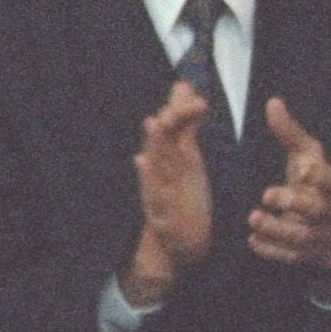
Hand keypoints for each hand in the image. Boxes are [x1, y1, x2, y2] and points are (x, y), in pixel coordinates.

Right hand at [125, 79, 214, 301]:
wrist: (178, 244)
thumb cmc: (183, 197)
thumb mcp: (188, 158)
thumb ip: (185, 124)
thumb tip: (183, 87)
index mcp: (172, 158)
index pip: (175, 127)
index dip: (180, 107)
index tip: (188, 87)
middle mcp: (161, 171)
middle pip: (163, 141)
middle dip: (169, 120)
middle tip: (175, 98)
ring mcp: (158, 192)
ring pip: (154, 164)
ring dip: (154, 143)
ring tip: (154, 122)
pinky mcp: (160, 216)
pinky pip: (153, 196)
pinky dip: (146, 179)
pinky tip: (141, 162)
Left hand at [250, 97, 330, 293]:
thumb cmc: (316, 186)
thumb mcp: (307, 157)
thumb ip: (289, 133)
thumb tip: (273, 102)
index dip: (320, 176)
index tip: (302, 168)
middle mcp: (330, 211)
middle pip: (318, 209)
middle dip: (295, 202)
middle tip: (267, 194)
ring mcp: (322, 236)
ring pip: (303, 236)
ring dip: (278, 228)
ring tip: (253, 218)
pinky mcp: (310, 256)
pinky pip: (293, 257)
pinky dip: (273, 251)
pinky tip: (253, 242)